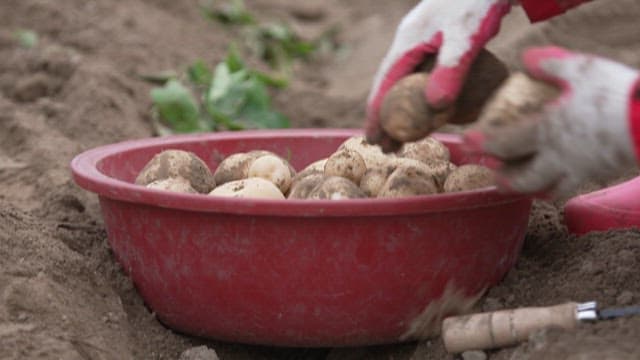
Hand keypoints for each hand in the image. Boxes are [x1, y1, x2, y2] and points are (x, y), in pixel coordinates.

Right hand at [365, 0, 511, 149]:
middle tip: (384, 145)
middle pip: (388, 85)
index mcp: (407, 43)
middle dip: (384, 116)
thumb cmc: (477, 4)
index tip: (374, 140)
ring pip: (401, 80)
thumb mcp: (465, 40)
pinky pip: (415, 73)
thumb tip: (435, 107)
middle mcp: (408, 41)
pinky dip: (412, 94)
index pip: (385, 86)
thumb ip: (450, 72)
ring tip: (399, 133)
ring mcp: (420, 39)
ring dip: (398, 107)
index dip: (377, 116)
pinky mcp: (434, 39)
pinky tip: (421, 105)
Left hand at [468, 46, 639, 197]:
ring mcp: (578, 170)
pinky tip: (555, 182)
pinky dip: (555, 188)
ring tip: (521, 186)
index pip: (504, 144)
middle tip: (493, 178)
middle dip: (505, 180)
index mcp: (546, 132)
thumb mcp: (579, 69)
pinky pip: (569, 187)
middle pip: (523, 178)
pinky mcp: (597, 174)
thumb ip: (549, 64)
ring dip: (528, 189)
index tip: (468, 144)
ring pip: (546, 189)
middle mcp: (557, 158)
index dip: (484, 145)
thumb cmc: (614, 94)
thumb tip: (525, 60)